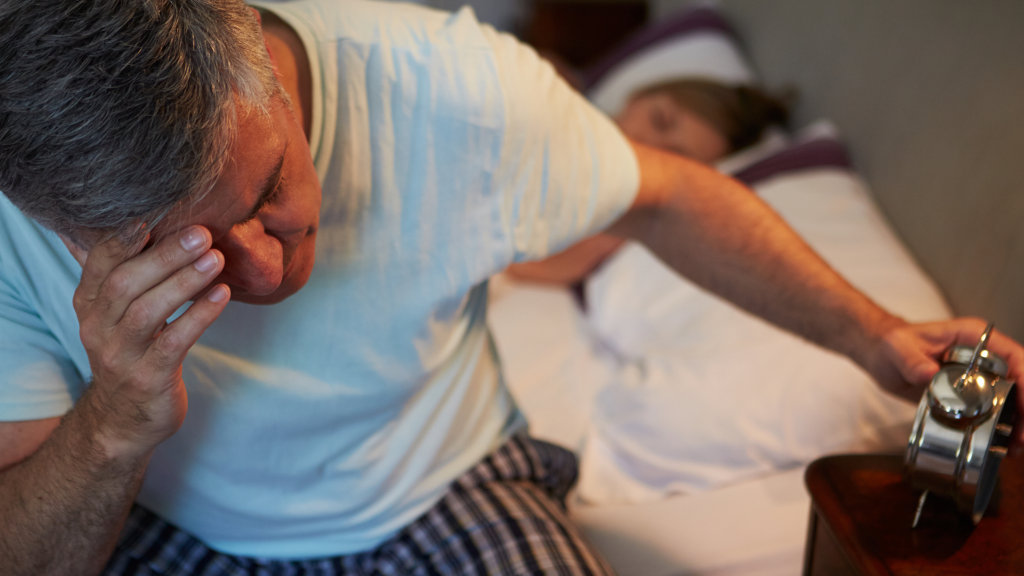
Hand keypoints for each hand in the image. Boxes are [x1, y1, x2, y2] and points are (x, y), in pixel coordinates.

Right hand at [68, 226, 229, 459]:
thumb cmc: (129, 352)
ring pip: (148, 312)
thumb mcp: (114, 315)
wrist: (123, 420)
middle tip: (202, 233)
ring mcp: (121, 356)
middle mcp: (98, 328)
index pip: (100, 264)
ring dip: (185, 282)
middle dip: (165, 256)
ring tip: (216, 259)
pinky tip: (222, 295)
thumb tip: (128, 221)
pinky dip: (199, 316)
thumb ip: (121, 272)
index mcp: (89, 305)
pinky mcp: (149, 378)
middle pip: (125, 284)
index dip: (123, 239)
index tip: (153, 216)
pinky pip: (174, 342)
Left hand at [868, 317, 1023, 446]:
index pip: (1012, 355)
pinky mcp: (969, 395)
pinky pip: (993, 410)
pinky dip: (1000, 427)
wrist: (882, 357)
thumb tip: (929, 373)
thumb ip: (912, 361)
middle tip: (1021, 434)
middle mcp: (982, 357)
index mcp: (973, 338)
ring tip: (1016, 444)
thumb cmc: (893, 344)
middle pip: (1019, 381)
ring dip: (1017, 421)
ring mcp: (978, 377)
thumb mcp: (899, 349)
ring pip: (1011, 398)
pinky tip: (1002, 445)